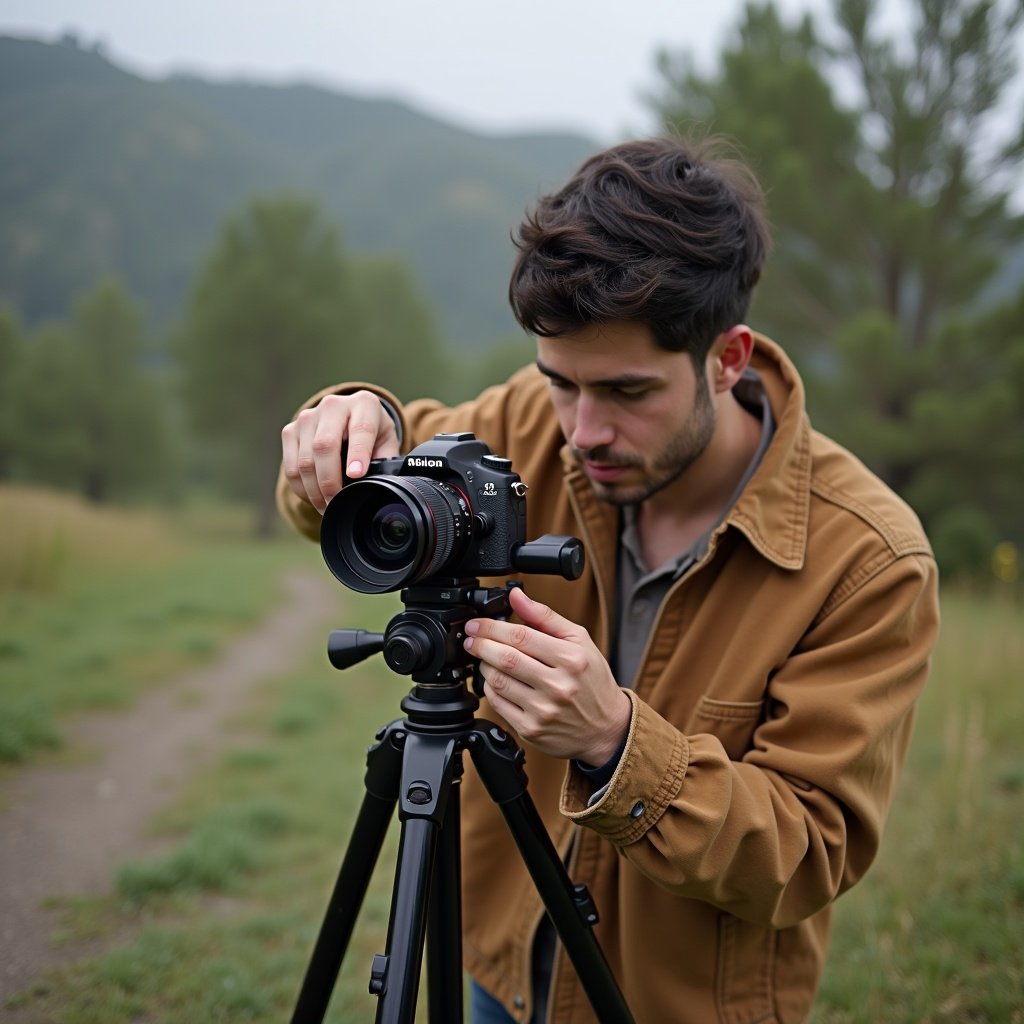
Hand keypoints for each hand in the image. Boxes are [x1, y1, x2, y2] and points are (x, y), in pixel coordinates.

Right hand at [280, 391, 399, 513]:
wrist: (350, 417)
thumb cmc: (372, 434)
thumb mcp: (386, 443)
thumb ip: (385, 462)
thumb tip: (379, 487)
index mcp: (364, 404)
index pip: (360, 429)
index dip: (357, 454)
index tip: (356, 476)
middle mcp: (333, 405)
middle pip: (324, 446)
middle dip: (330, 481)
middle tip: (336, 503)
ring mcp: (308, 417)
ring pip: (305, 460)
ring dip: (314, 490)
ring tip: (326, 506)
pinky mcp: (290, 430)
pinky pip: (291, 467)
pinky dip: (301, 488)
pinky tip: (314, 497)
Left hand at [463, 586, 630, 764]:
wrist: (605, 727)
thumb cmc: (591, 680)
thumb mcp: (579, 640)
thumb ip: (545, 616)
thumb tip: (516, 596)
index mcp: (571, 659)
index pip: (521, 636)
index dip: (491, 627)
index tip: (476, 624)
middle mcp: (558, 686)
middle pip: (506, 659)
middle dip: (481, 644)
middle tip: (471, 638)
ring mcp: (543, 710)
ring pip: (498, 681)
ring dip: (484, 665)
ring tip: (485, 658)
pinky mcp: (531, 729)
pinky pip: (497, 704)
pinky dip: (489, 688)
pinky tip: (494, 680)